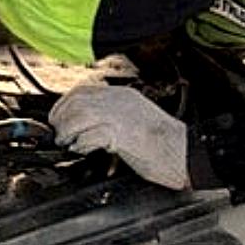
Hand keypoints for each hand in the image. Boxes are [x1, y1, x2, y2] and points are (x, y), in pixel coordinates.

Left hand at [49, 85, 189, 189]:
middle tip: (59, 135)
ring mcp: (121, 116)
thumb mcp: (135, 121)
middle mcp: (120, 102)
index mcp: (123, 96)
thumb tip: (87, 127)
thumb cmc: (166, 144)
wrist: (187, 152)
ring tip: (69, 144)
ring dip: (68, 132)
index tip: (57, 120)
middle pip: (77, 102)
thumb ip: (113, 118)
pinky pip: (91, 136)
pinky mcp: (123, 134)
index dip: (63, 105)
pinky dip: (81, 144)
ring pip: (79, 116)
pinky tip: (81, 150)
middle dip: (61, 119)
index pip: (82, 91)